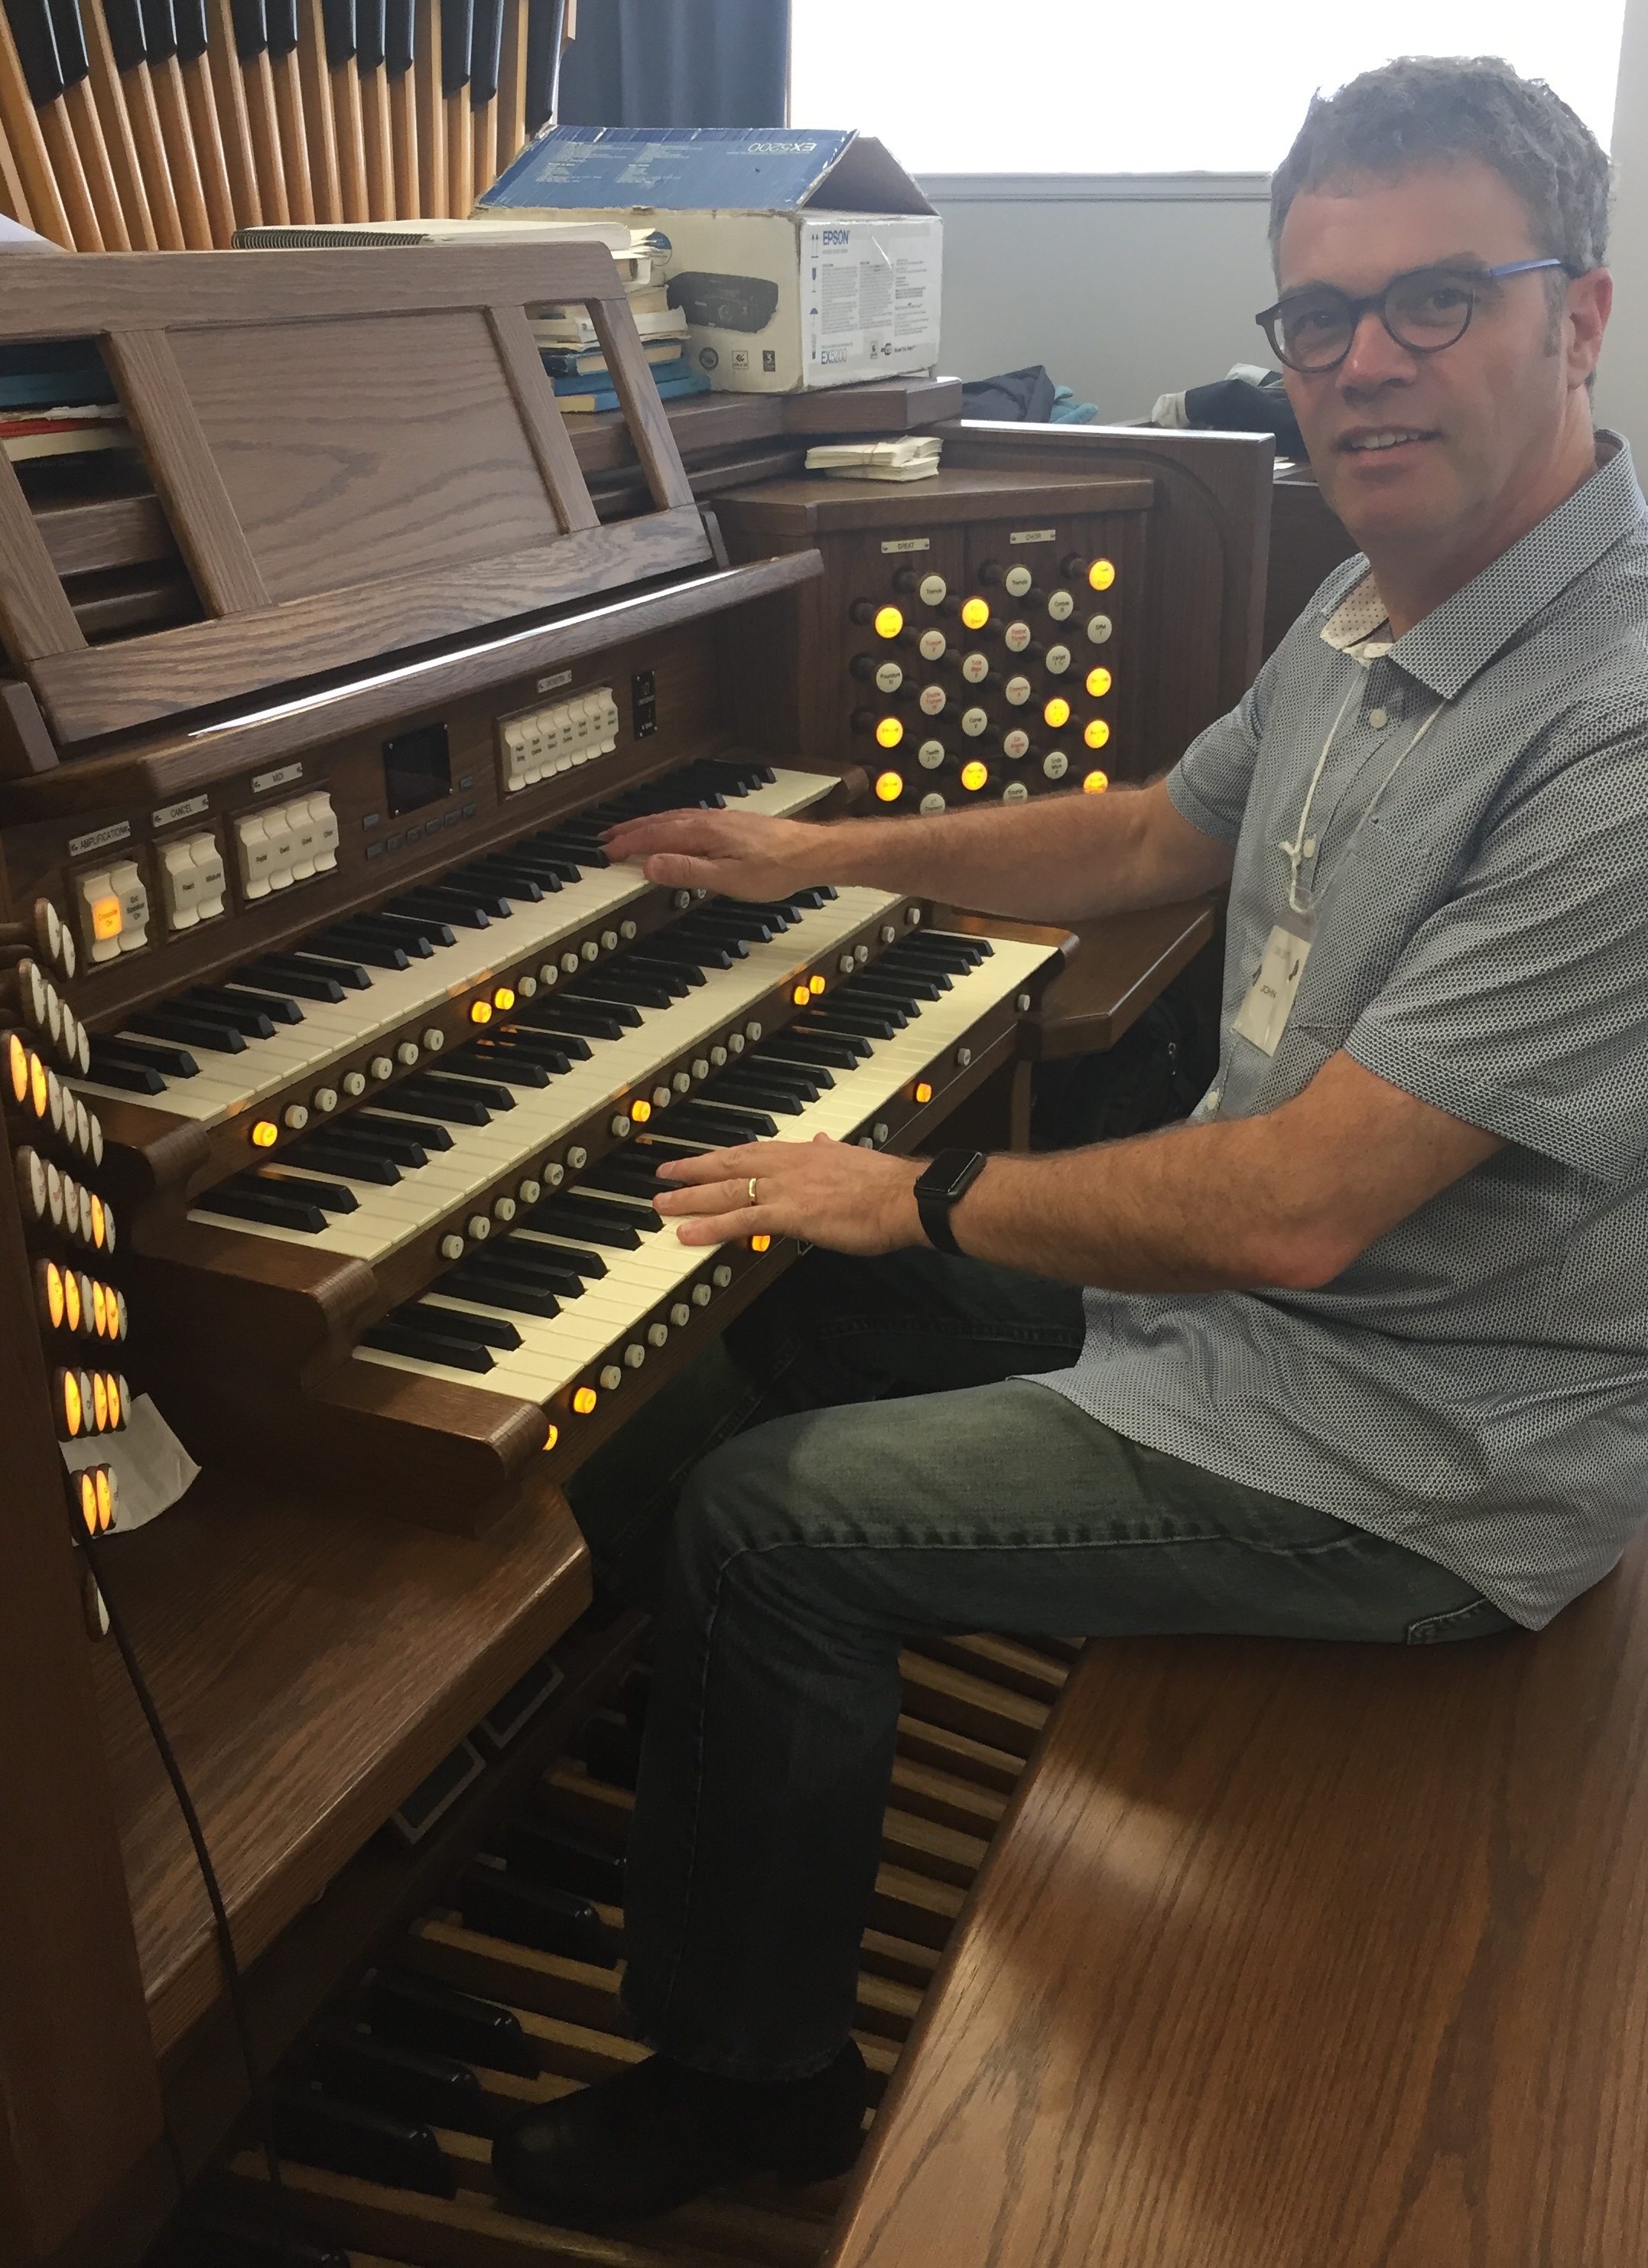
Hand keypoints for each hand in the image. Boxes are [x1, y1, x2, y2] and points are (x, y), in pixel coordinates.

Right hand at [600, 806, 826, 900]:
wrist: (811, 853)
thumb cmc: (776, 867)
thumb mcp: (728, 879)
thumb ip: (688, 871)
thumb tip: (651, 866)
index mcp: (701, 833)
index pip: (653, 836)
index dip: (627, 845)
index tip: (605, 853)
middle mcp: (708, 821)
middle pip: (659, 823)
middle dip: (630, 831)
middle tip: (607, 839)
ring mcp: (719, 820)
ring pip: (673, 819)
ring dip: (648, 826)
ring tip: (631, 833)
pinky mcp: (730, 824)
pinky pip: (688, 820)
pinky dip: (669, 825)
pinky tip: (674, 831)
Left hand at [654, 1133, 925, 1254]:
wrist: (904, 1197)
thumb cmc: (887, 1185)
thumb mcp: (853, 1157)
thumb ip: (831, 1151)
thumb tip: (823, 1141)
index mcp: (804, 1152)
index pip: (753, 1151)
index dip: (723, 1155)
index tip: (702, 1159)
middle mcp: (788, 1164)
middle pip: (729, 1164)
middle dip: (693, 1169)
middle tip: (664, 1174)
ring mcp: (786, 1188)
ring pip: (726, 1190)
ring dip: (690, 1197)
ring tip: (661, 1204)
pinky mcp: (789, 1213)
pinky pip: (739, 1220)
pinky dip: (710, 1226)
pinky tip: (687, 1233)